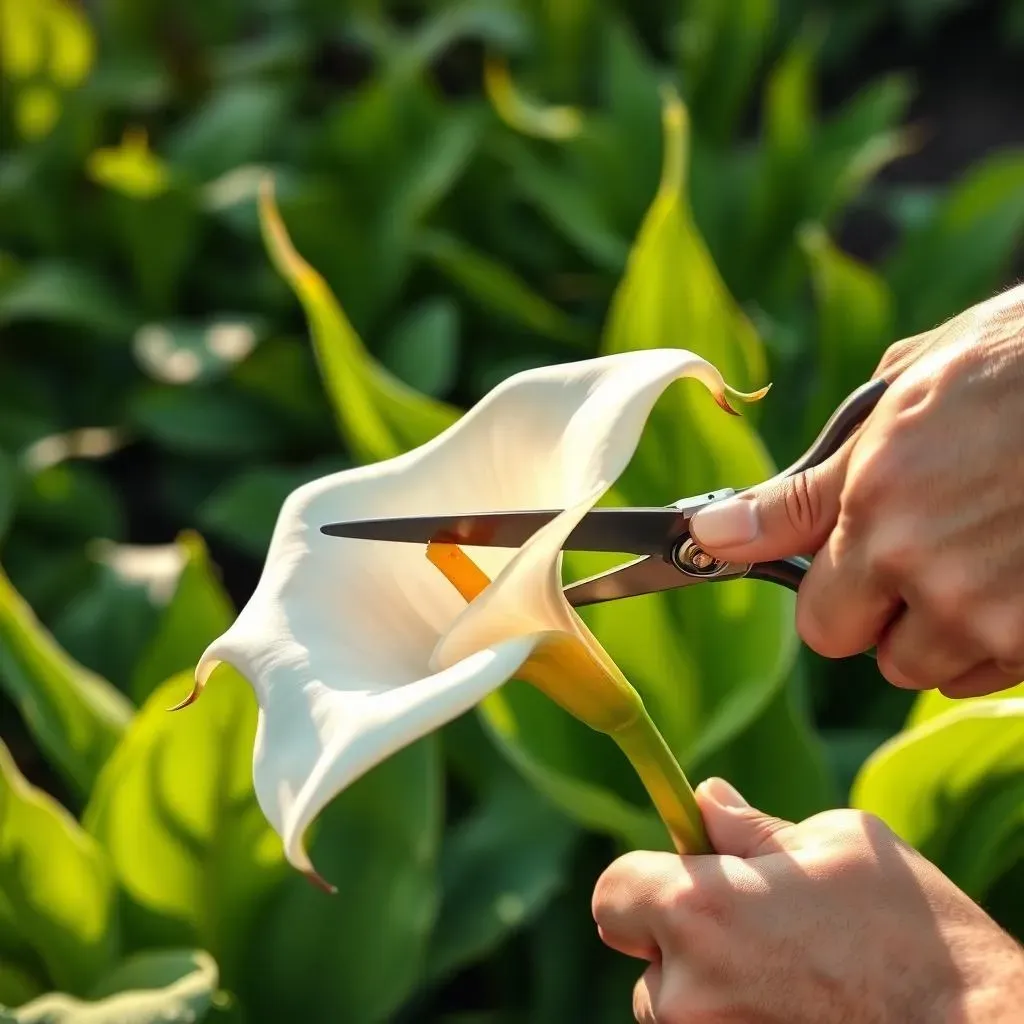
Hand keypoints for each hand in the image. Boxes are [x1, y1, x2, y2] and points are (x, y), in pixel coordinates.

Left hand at [592, 779, 1023, 1022]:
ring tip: (791, 976)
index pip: (613, 891)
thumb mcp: (839, 846)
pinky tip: (799, 1009)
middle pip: (642, 953)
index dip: (647, 878)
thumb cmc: (916, 933)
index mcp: (701, 911)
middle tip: (757, 930)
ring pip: (673, 1007)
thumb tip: (704, 800)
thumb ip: (752, 828)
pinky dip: (736, 1019)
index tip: (687, 876)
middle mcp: (687, 993)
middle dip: (682, 937)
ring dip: (708, 989)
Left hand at [689, 284, 1023, 695]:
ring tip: (975, 554)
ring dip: (940, 628)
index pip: (821, 623)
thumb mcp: (893, 405)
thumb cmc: (1010, 363)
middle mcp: (936, 576)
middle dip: (880, 613)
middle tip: (916, 551)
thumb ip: (802, 492)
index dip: (832, 594)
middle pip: (875, 654)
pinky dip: (995, 638)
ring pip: (936, 666)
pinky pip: (994, 669)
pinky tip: (1011, 572)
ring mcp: (1005, 613)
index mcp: (881, 513)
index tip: (847, 566)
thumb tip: (713, 534)